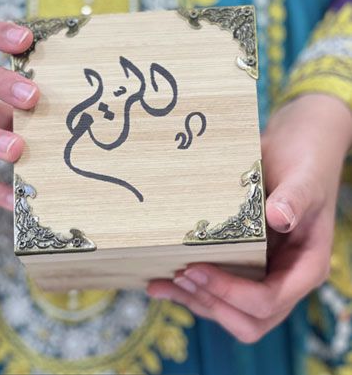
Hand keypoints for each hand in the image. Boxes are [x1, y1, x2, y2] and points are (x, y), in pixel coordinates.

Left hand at [148, 94, 351, 342]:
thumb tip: (280, 218)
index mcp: (305, 266)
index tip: (198, 268)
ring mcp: (263, 272)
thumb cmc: (304, 162)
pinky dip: (190, 290)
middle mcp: (284, 276)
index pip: (270, 300)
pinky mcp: (243, 262)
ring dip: (195, 300)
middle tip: (180, 276)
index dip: (233, 292)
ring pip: (229, 309)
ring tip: (160, 283)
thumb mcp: (304, 178)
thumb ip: (295, 199)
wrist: (294, 148)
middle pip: (249, 318)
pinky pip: (218, 289)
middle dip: (212, 302)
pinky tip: (162, 281)